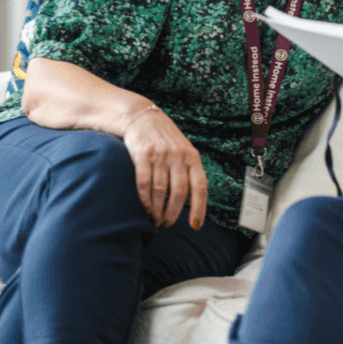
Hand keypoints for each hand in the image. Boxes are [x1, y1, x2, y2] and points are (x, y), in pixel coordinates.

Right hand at [122, 109, 207, 229]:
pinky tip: (145, 208)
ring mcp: (160, 155)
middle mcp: (178, 156)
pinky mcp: (142, 155)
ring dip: (158, 210)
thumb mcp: (184, 151)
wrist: (142, 117)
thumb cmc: (166, 140)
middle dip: (173, 213)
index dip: (199, 208)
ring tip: (155, 220)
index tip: (195, 226)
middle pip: (179, 192)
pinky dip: (145, 200)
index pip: (200, 186)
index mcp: (192, 157)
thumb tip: (193, 202)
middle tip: (167, 224)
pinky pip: (144, 183)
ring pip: (161, 190)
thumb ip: (189, 173)